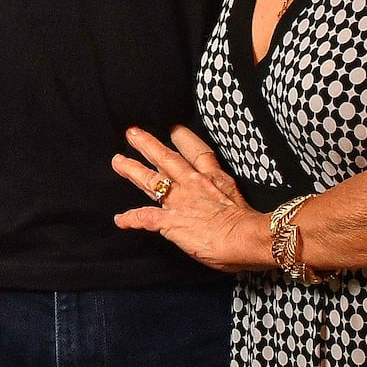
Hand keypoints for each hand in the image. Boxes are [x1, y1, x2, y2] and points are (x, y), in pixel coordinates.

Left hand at [112, 125, 270, 271]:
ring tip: (118, 161)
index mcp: (213, 178)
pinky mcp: (171, 221)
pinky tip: (120, 219)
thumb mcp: (238, 199)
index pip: (197, 153)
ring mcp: (179, 201)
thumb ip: (225, 196)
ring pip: (151, 180)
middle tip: (132, 133)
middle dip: (148, 145)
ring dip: (133, 170)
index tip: (174, 130)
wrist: (244, 236)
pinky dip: (131, 218)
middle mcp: (193, 184)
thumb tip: (221, 206)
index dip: (184, 140)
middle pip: (166, 158)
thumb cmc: (249, 224)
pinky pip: (145, 217)